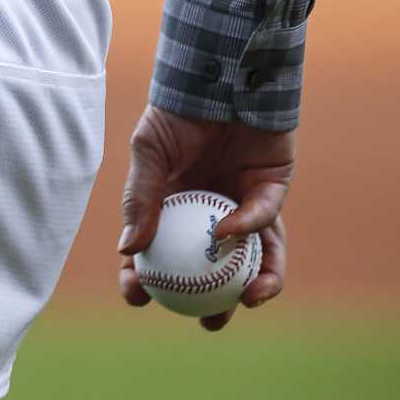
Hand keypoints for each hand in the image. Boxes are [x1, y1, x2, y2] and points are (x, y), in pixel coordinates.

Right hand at [117, 104, 293, 331]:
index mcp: (176, 208)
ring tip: (244, 302)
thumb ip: (139, 199)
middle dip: (215, 305)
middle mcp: (212, 214)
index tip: (139, 297)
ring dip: (253, 285)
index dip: (149, 281)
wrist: (220, 77)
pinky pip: (266, 220)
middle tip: (207, 321)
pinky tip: (229, 234)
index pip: (162, 255)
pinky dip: (248, 229)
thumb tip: (126, 250)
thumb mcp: (148, 153)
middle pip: (215, 272)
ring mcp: (244, 205)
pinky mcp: (272, 191)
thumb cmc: (177, 113)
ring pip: (253, 258)